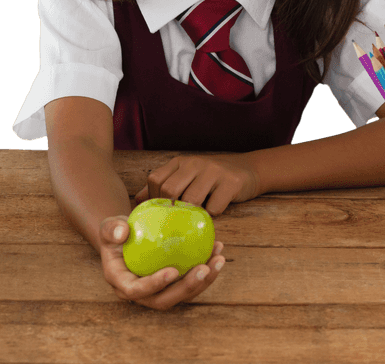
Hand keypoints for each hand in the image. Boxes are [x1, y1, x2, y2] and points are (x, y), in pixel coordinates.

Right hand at [98, 215, 224, 310]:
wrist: (126, 239)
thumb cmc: (117, 232)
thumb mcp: (109, 227)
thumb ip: (112, 229)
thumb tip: (122, 232)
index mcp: (121, 283)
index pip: (136, 290)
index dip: (154, 284)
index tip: (173, 270)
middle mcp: (141, 294)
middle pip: (164, 299)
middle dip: (187, 288)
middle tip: (204, 268)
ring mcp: (158, 292)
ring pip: (182, 294)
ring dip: (203, 281)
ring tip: (218, 260)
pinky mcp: (173, 286)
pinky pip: (191, 282)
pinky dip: (206, 270)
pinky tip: (217, 251)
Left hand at [133, 154, 259, 215]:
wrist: (247, 170)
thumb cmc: (211, 179)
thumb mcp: (186, 177)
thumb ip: (163, 186)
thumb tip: (138, 200)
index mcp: (180, 162)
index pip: (155, 179)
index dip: (153, 199)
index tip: (160, 213)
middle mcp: (194, 163)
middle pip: (169, 189)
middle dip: (170, 209)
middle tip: (175, 222)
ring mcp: (213, 171)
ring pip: (191, 200)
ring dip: (191, 215)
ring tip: (193, 220)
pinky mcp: (231, 182)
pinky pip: (214, 207)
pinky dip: (211, 215)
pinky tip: (213, 214)